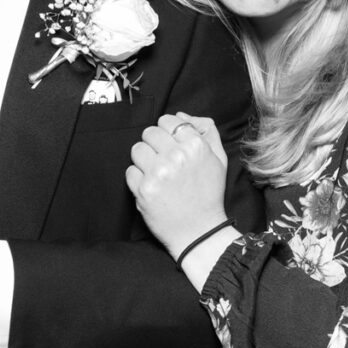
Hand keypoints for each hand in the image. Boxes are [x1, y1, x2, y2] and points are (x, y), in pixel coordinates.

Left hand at [125, 113, 229, 257]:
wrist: (200, 232)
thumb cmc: (208, 194)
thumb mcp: (218, 159)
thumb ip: (205, 131)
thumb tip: (181, 115)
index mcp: (195, 146)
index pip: (167, 120)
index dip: (167, 132)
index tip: (171, 145)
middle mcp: (176, 156)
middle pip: (149, 132)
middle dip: (154, 144)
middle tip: (163, 160)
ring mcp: (158, 173)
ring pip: (137, 149)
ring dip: (144, 160)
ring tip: (157, 173)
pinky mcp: (144, 189)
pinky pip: (130, 171)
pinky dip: (138, 179)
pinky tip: (152, 187)